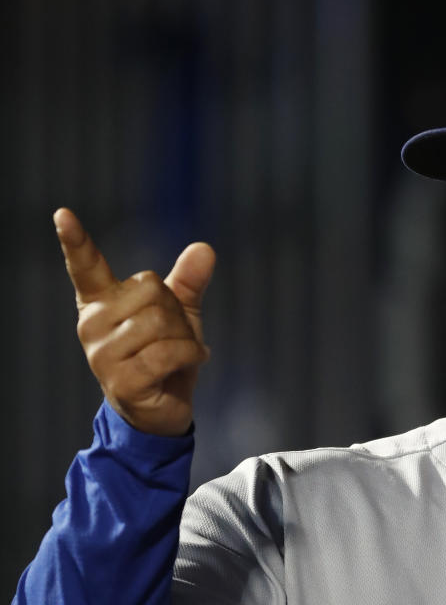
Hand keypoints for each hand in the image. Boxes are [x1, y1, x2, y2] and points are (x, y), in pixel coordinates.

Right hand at [54, 208, 215, 435]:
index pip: (86, 267)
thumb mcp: (180, 313)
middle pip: (150, 290)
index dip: (76, 241)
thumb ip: (188, 281)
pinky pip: (167, 352)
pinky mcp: (121, 381)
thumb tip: (204, 247)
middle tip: (174, 336)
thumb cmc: (165, 354)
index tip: (63, 214)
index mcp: (101, 303)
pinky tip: (195, 361)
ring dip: (185, 337)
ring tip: (179, 353)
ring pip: (160, 321)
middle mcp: (92, 324)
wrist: (163, 409)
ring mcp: (102, 355)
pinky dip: (191, 355)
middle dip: (176, 311)